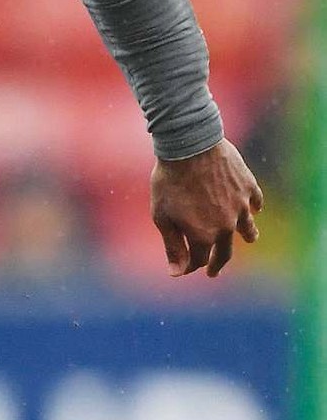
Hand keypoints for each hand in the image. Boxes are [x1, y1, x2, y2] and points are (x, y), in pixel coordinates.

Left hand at [150, 138, 262, 277]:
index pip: (200, 260)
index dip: (190, 266)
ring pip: (248, 229)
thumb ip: (172, 246)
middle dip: (217, 263)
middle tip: (214, 271)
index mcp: (204, 235)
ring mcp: (241, 206)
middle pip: (225, 252)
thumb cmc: (169, 181)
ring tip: (248, 239)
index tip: (183, 267)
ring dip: (247, 236)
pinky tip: (252, 209)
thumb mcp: (162, 216)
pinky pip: (256, 203)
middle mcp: (226, 225)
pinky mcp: (248, 187)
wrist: (189, 146)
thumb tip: (176, 273)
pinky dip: (253, 209)